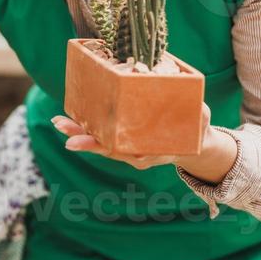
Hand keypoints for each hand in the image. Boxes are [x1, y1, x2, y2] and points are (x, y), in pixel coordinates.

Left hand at [50, 104, 220, 172]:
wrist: (195, 144)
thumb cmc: (197, 130)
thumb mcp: (201, 123)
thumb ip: (198, 115)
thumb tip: (198, 106)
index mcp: (149, 153)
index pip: (117, 150)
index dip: (96, 146)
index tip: (75, 143)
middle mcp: (135, 153)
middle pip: (103, 146)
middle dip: (81, 137)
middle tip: (60, 127)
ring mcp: (130, 148)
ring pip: (101, 141)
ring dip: (79, 131)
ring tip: (59, 122)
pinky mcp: (128, 138)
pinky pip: (107, 135)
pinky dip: (91, 126)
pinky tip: (75, 116)